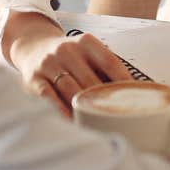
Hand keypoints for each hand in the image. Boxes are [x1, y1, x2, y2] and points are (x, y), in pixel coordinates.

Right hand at [8, 25, 134, 115]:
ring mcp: (48, 64)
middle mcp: (67, 50)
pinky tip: (72, 122)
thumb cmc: (70, 56)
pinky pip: (49, 97)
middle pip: (91, 81)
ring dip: (85, 110)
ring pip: (71, 91)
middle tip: (119, 121)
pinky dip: (61, 111)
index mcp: (86, 42)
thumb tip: (136, 92)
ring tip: (99, 127)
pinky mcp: (33, 79)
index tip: (136, 100)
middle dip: (105, 102)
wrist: (33, 46)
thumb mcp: (87, 52)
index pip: (110, 63)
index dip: (123, 83)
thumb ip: (107, 69)